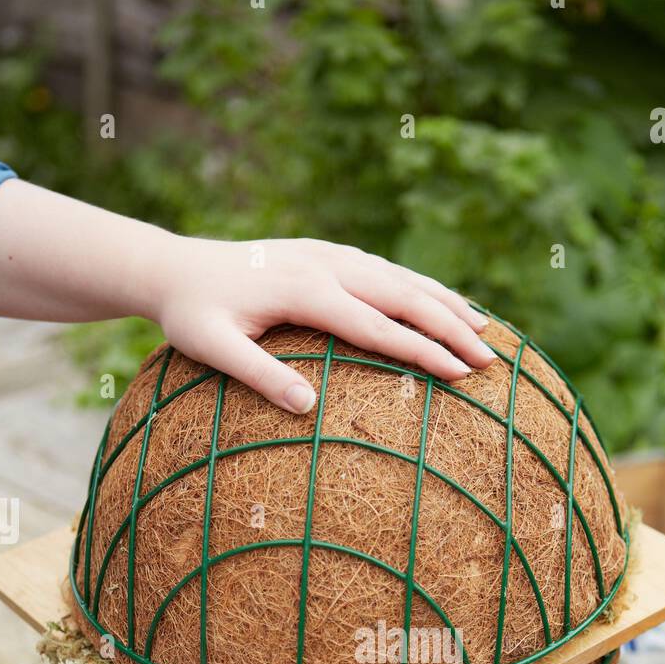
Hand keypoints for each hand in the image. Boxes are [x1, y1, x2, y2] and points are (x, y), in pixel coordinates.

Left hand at [153, 235, 495, 411]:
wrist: (173, 266)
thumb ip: (259, 375)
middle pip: (404, 297)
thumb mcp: (213, 348)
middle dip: (451, 328)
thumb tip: (309, 409)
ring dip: (446, 303)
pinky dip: (420, 286)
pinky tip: (443, 301)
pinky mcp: (328, 253)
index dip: (423, 352)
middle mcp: (327, 265)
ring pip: (402, 278)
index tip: (460, 375)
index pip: (379, 327)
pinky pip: (385, 269)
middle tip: (491, 361)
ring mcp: (330, 254)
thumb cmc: (191, 314)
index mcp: (306, 290)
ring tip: (486, 330)